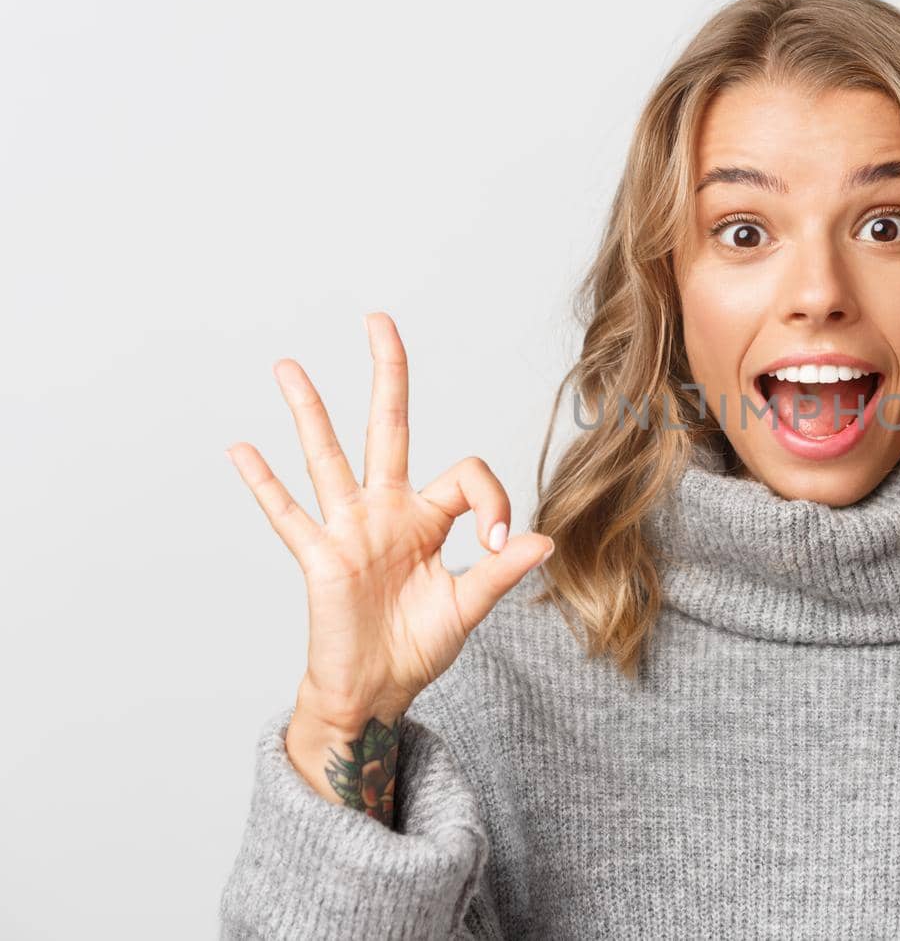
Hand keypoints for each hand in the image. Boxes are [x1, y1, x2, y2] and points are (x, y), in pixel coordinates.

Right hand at [225, 312, 553, 737]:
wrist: (375, 692)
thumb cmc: (417, 648)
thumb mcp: (468, 606)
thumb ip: (500, 571)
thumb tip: (545, 539)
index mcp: (428, 518)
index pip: (466, 476)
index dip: (492, 500)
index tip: (499, 540)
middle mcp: (386, 511)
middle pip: (388, 427)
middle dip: (387, 374)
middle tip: (379, 320)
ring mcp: (348, 530)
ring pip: (327, 457)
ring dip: (309, 411)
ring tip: (289, 366)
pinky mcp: (320, 558)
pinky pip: (289, 515)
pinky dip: (264, 484)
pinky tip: (242, 448)